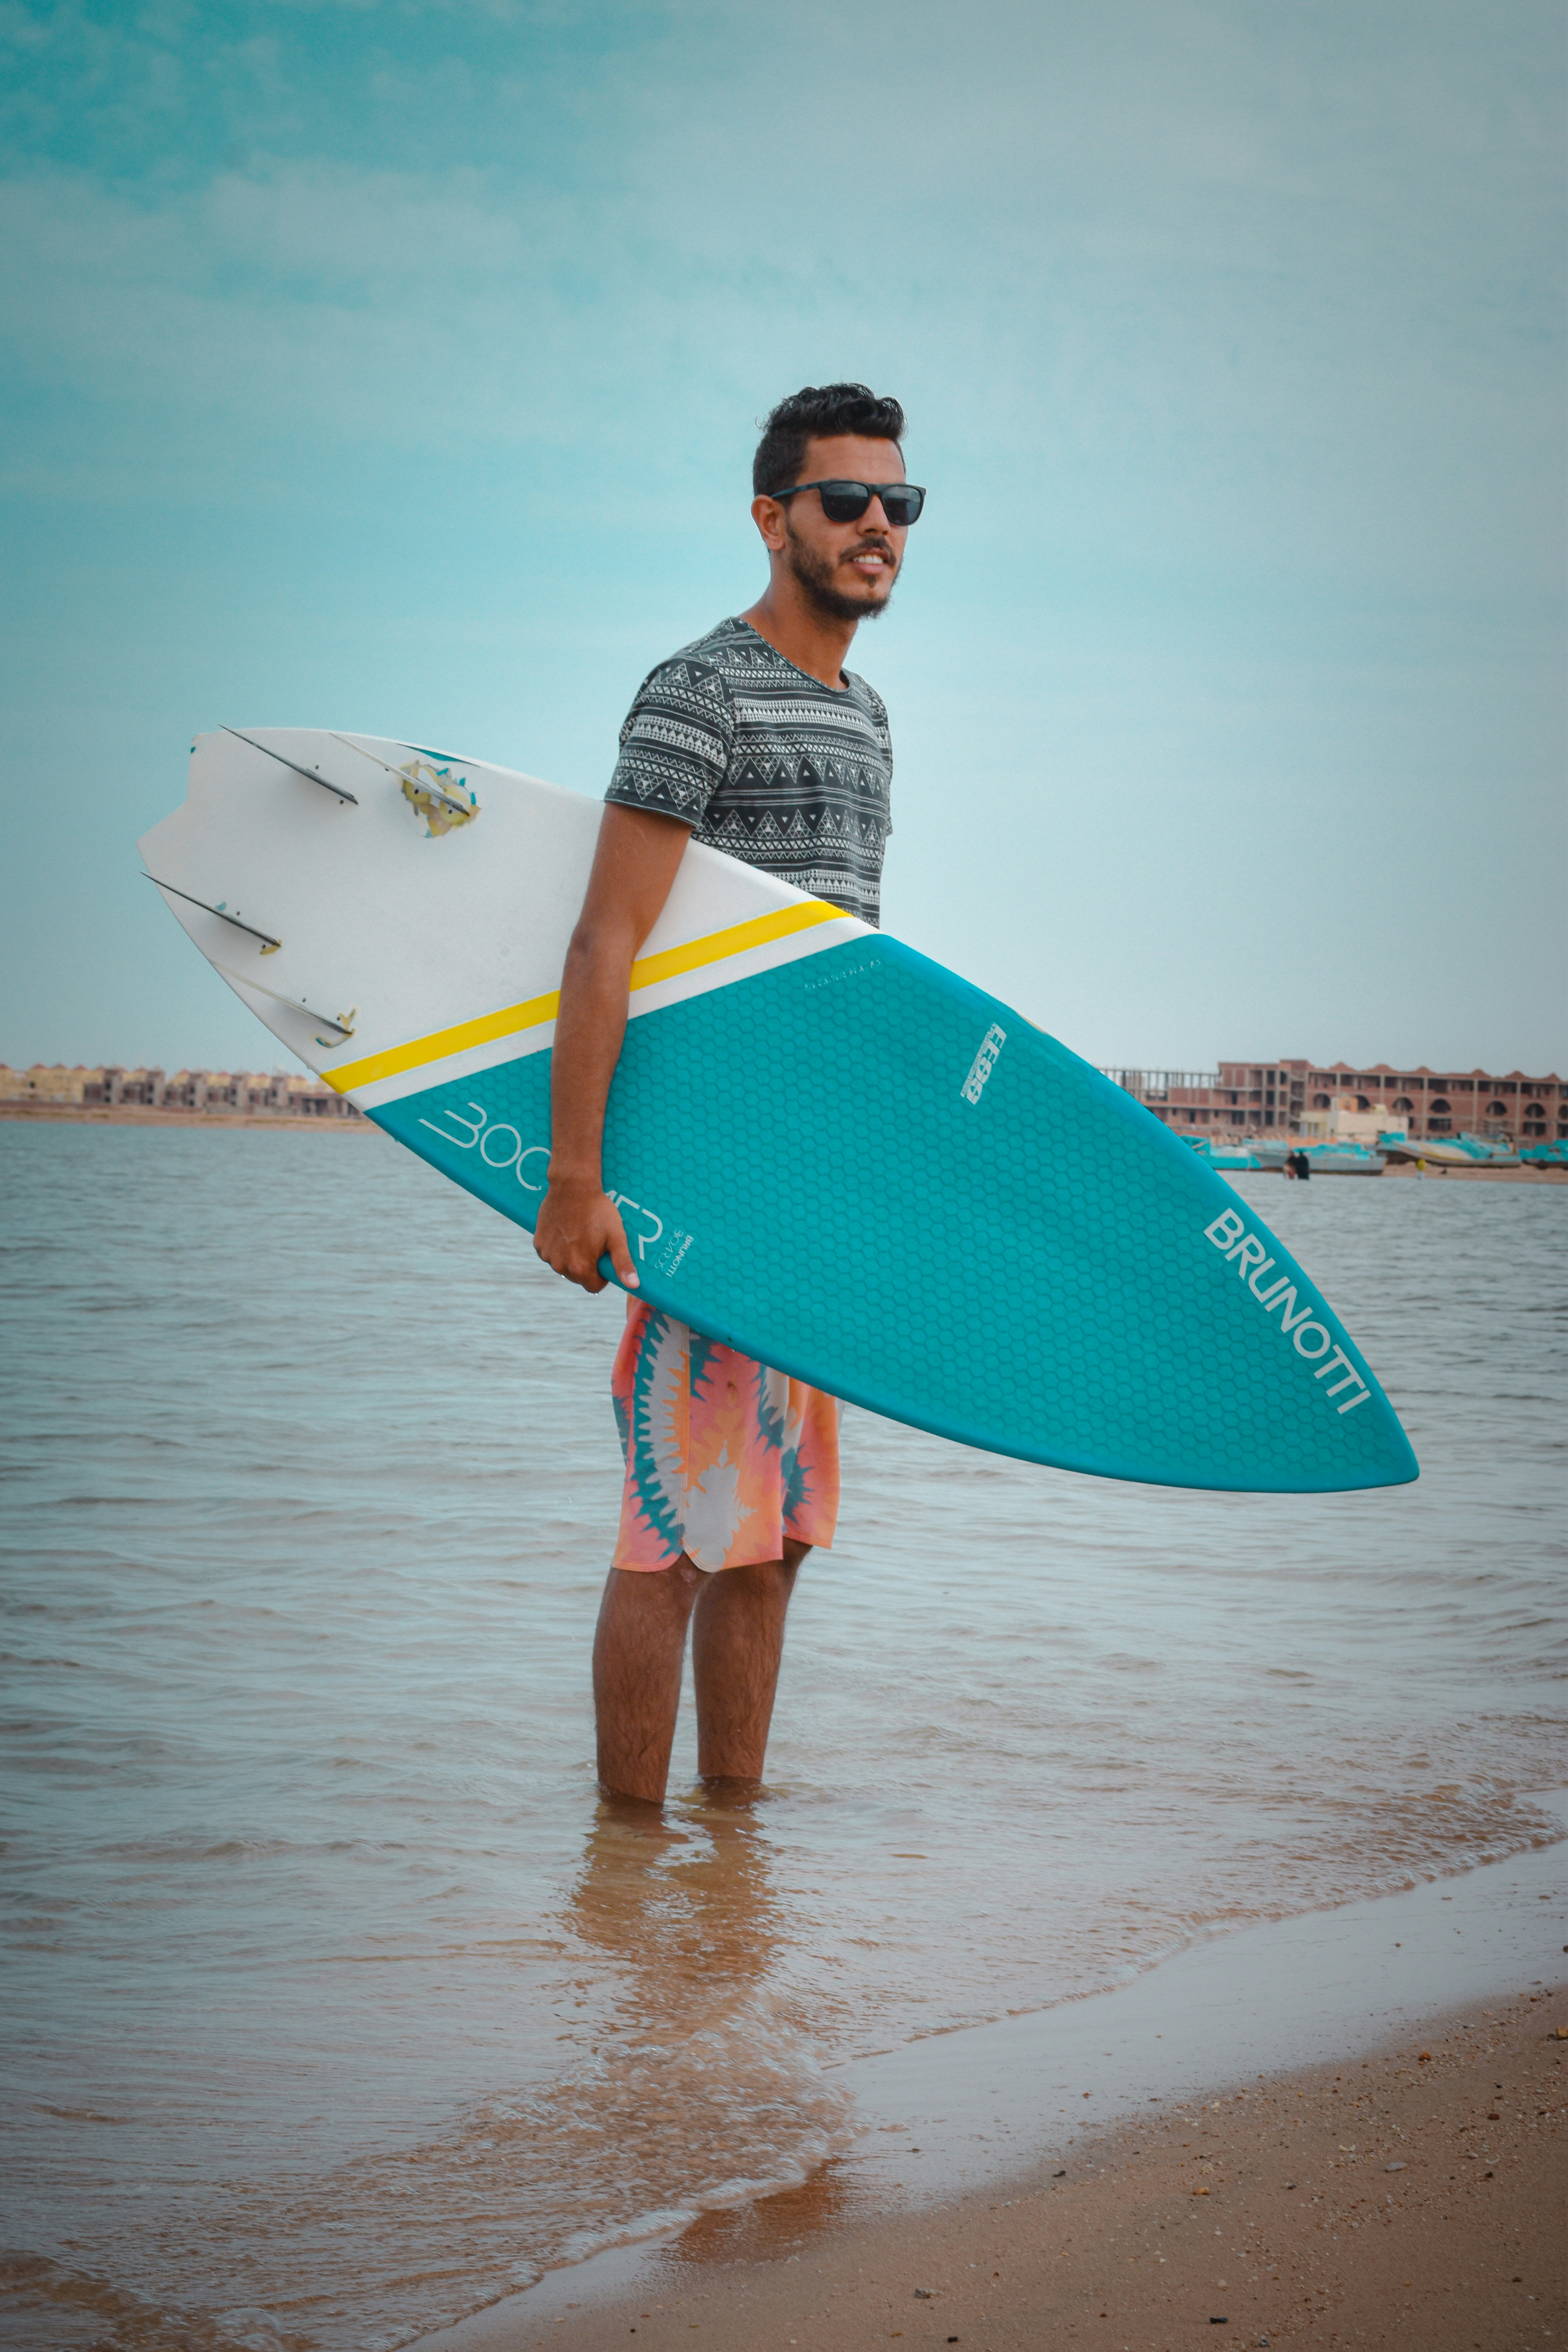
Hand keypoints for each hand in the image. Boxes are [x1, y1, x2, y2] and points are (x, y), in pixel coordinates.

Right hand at [534, 1171, 639, 1294]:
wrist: (572, 1187)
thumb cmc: (598, 1211)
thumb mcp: (616, 1237)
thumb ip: (623, 1264)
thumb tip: (634, 1286)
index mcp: (580, 1267)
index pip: (593, 1287)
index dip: (602, 1276)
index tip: (604, 1258)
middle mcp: (560, 1266)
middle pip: (578, 1278)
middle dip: (586, 1266)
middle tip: (593, 1243)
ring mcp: (547, 1254)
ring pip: (563, 1266)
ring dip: (571, 1257)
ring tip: (580, 1235)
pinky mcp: (538, 1243)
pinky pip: (551, 1254)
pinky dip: (558, 1248)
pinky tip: (566, 1231)